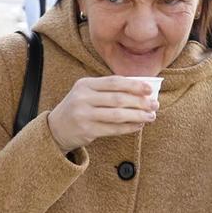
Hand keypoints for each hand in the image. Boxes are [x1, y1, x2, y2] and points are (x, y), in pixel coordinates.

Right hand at [43, 76, 157, 152]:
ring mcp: (84, 115)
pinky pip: (113, 129)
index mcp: (85, 84)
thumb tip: (141, 90)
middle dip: (140, 102)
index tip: (149, 89)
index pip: (114, 82)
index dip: (134, 85)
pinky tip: (139, 125)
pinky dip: (129, 127)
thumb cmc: (79, 108)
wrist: (56, 128)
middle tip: (155, 105)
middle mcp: (83, 98)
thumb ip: (109, 90)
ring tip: (151, 116)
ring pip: (118, 115)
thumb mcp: (87, 93)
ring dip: (138, 116)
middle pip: (118, 98)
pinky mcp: (87, 130)